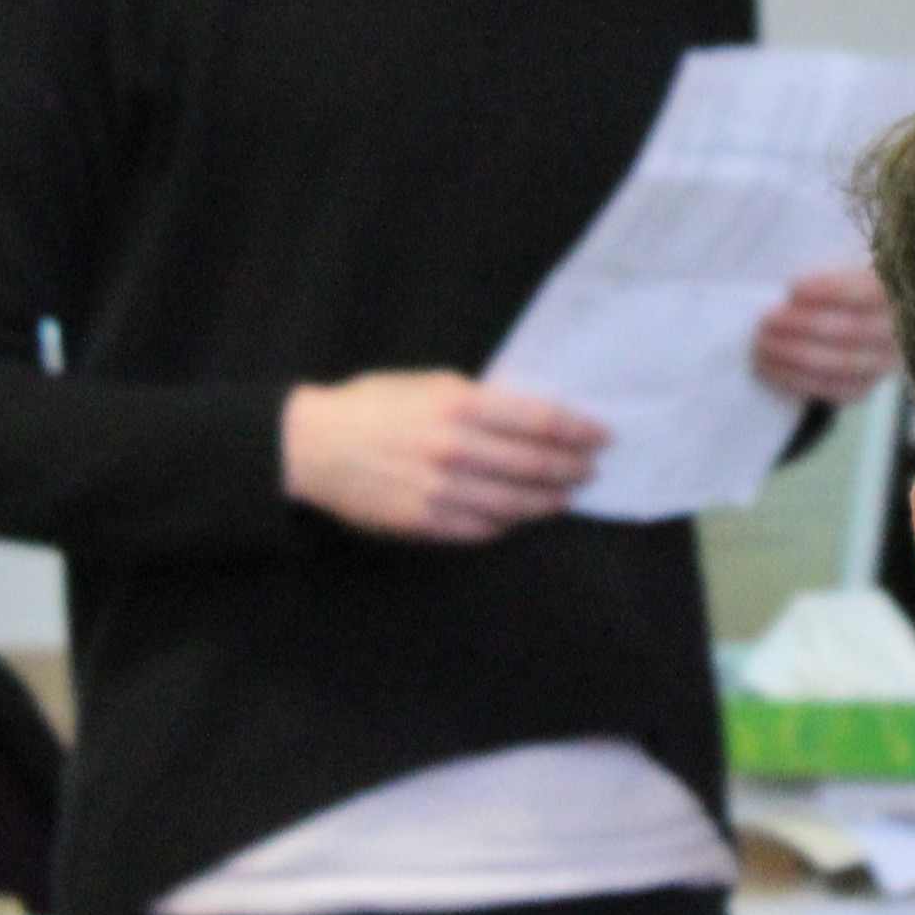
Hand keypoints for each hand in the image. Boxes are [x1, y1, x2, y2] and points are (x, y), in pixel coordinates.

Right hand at [282, 370, 606, 543]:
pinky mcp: (424, 521)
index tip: (600, 436)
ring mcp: (441, 490)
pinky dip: (505, 524)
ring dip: (546, 502)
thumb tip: (526, 417)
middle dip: (570, 469)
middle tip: (589, 470)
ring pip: (513, 504)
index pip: (539, 422)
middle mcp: (456, 449)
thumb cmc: (373, 405)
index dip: (577, 431)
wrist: (313, 445)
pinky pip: (479, 529)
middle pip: (534, 465)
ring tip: (564, 498)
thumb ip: (477, 401)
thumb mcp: (428, 384)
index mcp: (460, 406)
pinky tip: (517, 517)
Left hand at [752, 264, 895, 405]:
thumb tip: (796, 275)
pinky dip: (799, 381)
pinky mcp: (867, 383)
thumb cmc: (845, 273)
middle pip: (851, 332)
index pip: (869, 293)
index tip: (793, 286)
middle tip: (766, 320)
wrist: (858, 306)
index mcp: (898, 291)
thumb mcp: (847, 256)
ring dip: (795, 357)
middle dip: (803, 327)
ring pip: (842, 365)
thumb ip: (831, 264)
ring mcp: (886, 361)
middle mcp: (900, 329)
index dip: (831, 291)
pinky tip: (771, 370)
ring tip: (760, 345)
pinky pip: (836, 390)